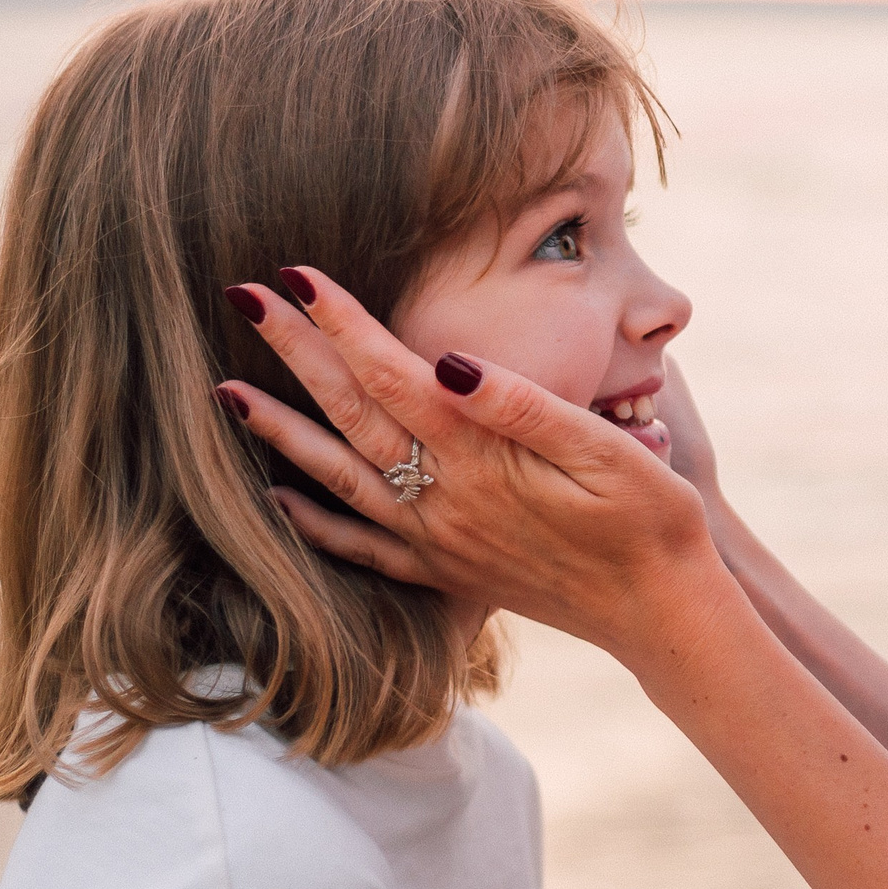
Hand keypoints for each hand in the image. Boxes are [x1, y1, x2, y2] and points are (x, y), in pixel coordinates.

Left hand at [216, 267, 729, 656]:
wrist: (662, 613)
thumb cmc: (650, 522)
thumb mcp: (607, 453)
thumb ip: (525, 408)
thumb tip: (453, 362)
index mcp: (482, 460)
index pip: (394, 375)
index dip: (343, 323)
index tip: (296, 275)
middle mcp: (445, 500)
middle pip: (352, 414)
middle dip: (295, 353)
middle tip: (242, 298)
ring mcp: (437, 541)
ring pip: (338, 477)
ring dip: (279, 430)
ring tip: (225, 391)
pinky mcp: (445, 573)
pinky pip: (360, 548)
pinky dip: (311, 522)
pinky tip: (276, 500)